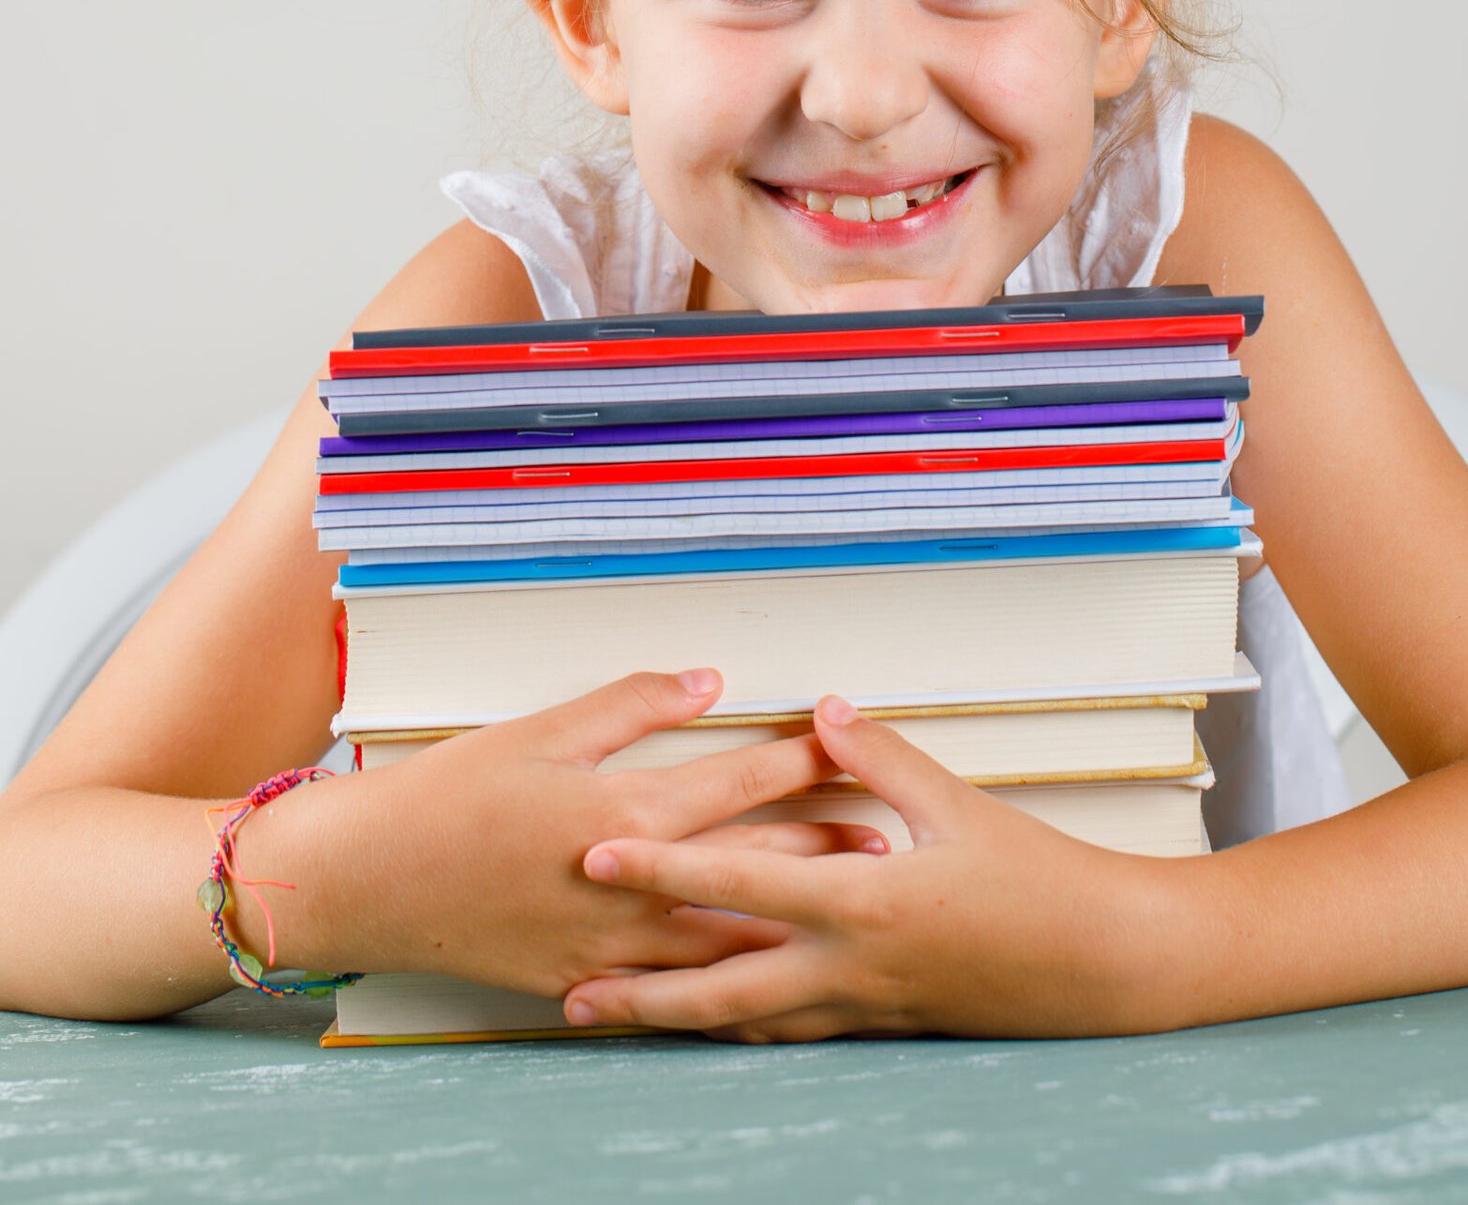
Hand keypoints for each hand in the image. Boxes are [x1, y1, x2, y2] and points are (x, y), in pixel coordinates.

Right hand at [290, 669, 882, 999]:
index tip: (856, 745)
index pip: (740, 780)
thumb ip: (633, 703)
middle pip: (752, 866)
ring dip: (792, 919)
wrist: (368, 880)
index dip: (805, 760)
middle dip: (825, 846)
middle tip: (889, 833)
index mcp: (623, 810)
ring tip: (850, 907)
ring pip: (727, 941)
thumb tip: (709, 682)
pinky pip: (673, 994)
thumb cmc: (451, 794)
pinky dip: (727, 984)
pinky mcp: (585, 986)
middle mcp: (629, 886)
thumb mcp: (542, 730)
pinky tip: (767, 981)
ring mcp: (609, 948)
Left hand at [562, 694, 1179, 1040]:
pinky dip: (740, 1028)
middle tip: (568, 988)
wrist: (1099, 965)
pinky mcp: (879, 1022)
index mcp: (863, 901)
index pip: (738, 883)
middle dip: (640, 991)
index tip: (597, 858)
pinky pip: (792, 1030)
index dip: (661, 868)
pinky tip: (711, 1023)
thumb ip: (882, 757)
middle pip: (720, 987)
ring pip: (749, 1021)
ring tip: (612, 1016)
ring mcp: (862, 1004)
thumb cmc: (1037, 883)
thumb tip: (822, 710)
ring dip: (676, 1020)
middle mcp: (850, 965)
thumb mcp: (957, 806)